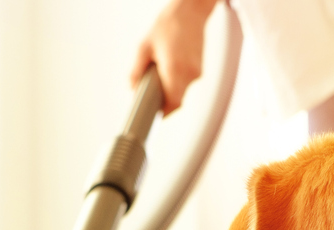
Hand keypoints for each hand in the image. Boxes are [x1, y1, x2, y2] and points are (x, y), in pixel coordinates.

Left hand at [130, 0, 219, 114]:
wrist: (191, 12)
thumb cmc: (168, 25)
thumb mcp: (144, 46)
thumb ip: (137, 70)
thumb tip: (132, 88)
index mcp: (174, 68)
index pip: (174, 102)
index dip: (165, 112)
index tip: (156, 114)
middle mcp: (189, 73)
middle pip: (178, 99)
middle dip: (165, 99)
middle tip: (153, 91)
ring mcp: (197, 71)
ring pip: (183, 91)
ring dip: (172, 87)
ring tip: (162, 69)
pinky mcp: (200, 69)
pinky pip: (188, 82)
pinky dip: (178, 79)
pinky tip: (171, 64)